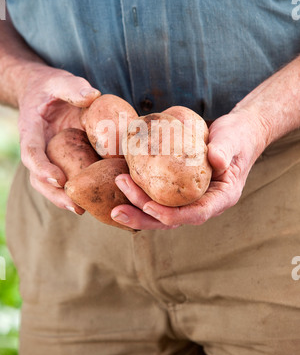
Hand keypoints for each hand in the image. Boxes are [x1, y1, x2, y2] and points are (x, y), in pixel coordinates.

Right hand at [17, 63, 99, 212]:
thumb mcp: (60, 81)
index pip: (31, 152)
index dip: (41, 167)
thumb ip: (73, 87)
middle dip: (54, 194)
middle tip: (75, 206)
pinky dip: (79, 188)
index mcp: (31, 129)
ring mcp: (49, 157)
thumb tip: (93, 96)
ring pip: (50, 183)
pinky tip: (96, 198)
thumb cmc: (51, 87)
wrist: (44, 92)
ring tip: (84, 210)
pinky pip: (68, 176)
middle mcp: (37, 147)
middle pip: (38, 177)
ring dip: (65, 199)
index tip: (57, 179)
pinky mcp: (62, 160)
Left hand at [111, 110, 268, 229]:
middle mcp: (205, 203)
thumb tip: (217, 160)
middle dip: (144, 217)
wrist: (236, 133)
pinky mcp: (180, 190)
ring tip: (114, 207)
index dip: (171, 215)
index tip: (148, 206)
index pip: (196, 214)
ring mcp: (191, 199)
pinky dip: (141, 197)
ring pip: (162, 213)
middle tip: (118, 210)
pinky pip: (159, 198)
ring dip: (138, 211)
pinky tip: (122, 191)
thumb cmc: (236, 136)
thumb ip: (225, 149)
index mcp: (222, 198)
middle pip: (172, 220)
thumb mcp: (233, 140)